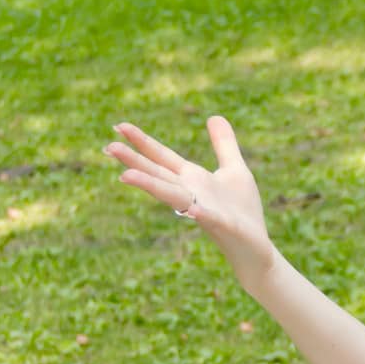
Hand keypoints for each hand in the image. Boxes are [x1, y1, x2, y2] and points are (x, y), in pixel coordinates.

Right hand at [104, 117, 274, 281]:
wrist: (256, 248)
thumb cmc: (243, 211)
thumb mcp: (236, 169)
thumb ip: (224, 145)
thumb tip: (214, 116)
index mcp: (193, 179)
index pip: (162, 157)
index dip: (142, 142)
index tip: (119, 126)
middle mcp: (191, 194)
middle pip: (158, 174)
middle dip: (135, 161)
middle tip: (108, 147)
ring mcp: (204, 210)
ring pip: (173, 196)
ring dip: (150, 185)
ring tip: (125, 176)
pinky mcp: (224, 225)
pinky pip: (209, 218)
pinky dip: (200, 213)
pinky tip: (193, 210)